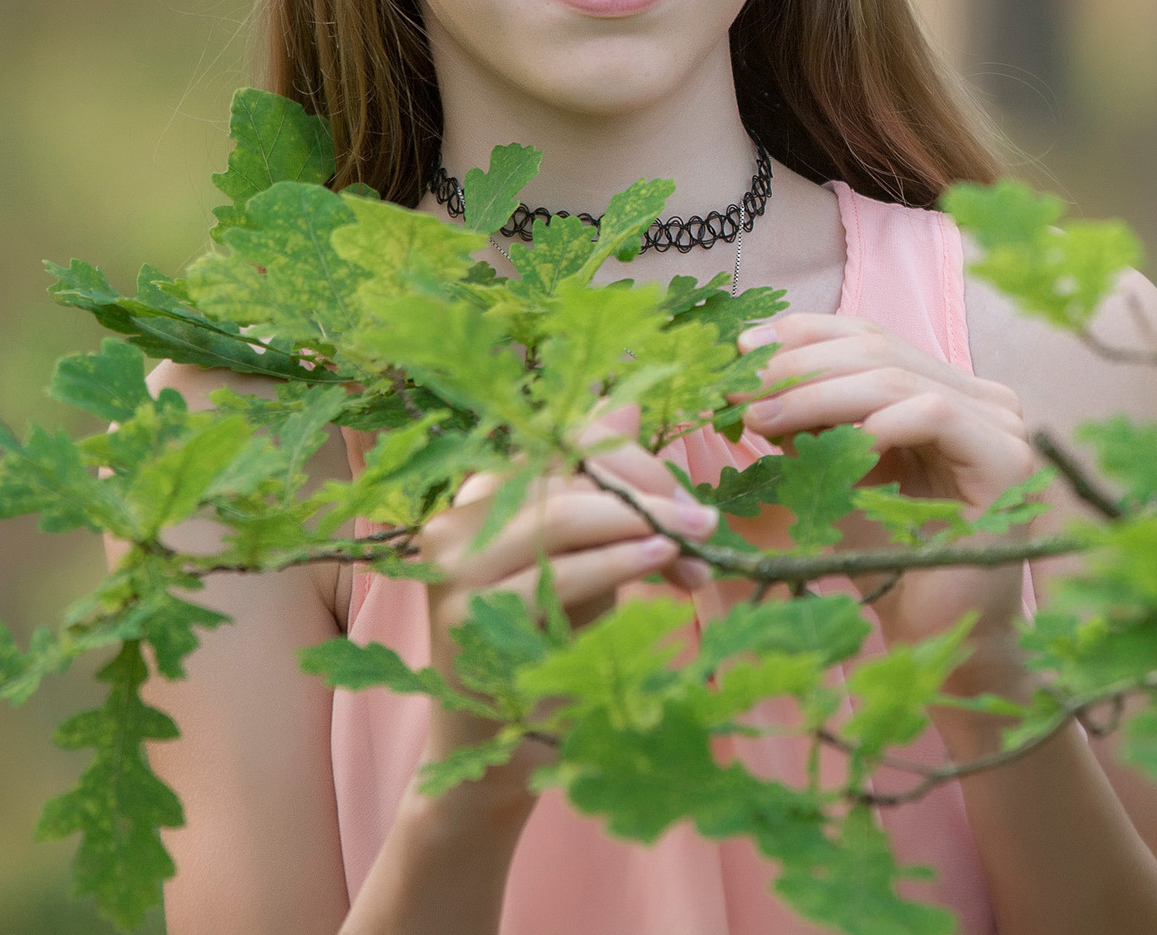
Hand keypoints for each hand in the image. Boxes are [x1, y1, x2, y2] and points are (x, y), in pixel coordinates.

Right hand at [415, 424, 714, 791]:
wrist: (508, 753)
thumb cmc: (553, 647)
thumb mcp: (585, 557)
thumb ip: (601, 490)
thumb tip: (625, 403)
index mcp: (482, 496)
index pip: (562, 437)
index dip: (632, 458)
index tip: (685, 502)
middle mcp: (455, 520)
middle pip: (567, 468)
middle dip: (647, 492)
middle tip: (705, 527)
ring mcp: (452, 566)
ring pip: (562, 511)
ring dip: (643, 522)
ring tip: (697, 542)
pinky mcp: (463, 614)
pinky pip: (558, 569)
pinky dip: (620, 560)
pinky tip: (663, 562)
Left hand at [736, 313, 1038, 680]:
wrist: (938, 636)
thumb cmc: (888, 558)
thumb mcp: (836, 476)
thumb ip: (810, 426)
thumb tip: (752, 382)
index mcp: (947, 389)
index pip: (870, 338)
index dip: (804, 335)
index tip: (743, 348)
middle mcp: (982, 397)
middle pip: (879, 351)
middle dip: (799, 366)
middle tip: (740, 390)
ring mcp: (1002, 425)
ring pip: (898, 379)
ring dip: (817, 394)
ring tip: (761, 418)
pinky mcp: (1008, 460)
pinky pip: (935, 416)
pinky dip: (877, 425)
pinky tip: (836, 449)